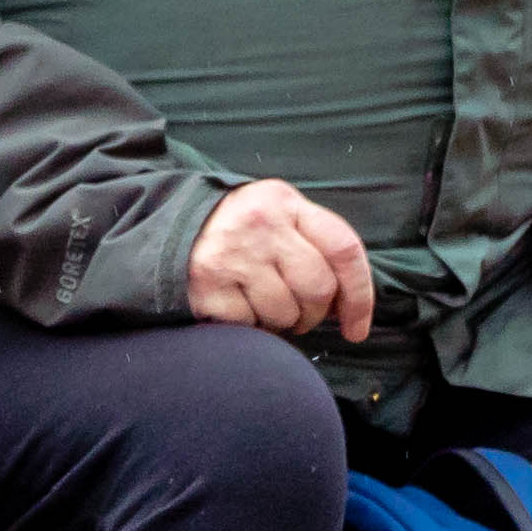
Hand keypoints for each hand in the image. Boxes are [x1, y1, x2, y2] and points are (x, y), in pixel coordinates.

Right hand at [188, 177, 374, 345]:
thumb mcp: (277, 215)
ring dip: (280, 322)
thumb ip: (313, 245)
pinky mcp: (207, 284)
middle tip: (299, 315)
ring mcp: (233, 255)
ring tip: (261, 304)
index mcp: (286, 202)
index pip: (344, 249)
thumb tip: (346, 305)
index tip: (357, 328)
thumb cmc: (239, 229)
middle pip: (319, 289)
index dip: (360, 296)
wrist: (170, 226)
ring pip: (286, 314)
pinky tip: (236, 305)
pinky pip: (249, 324)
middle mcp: (261, 225)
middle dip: (315, 314)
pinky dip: (248, 324)